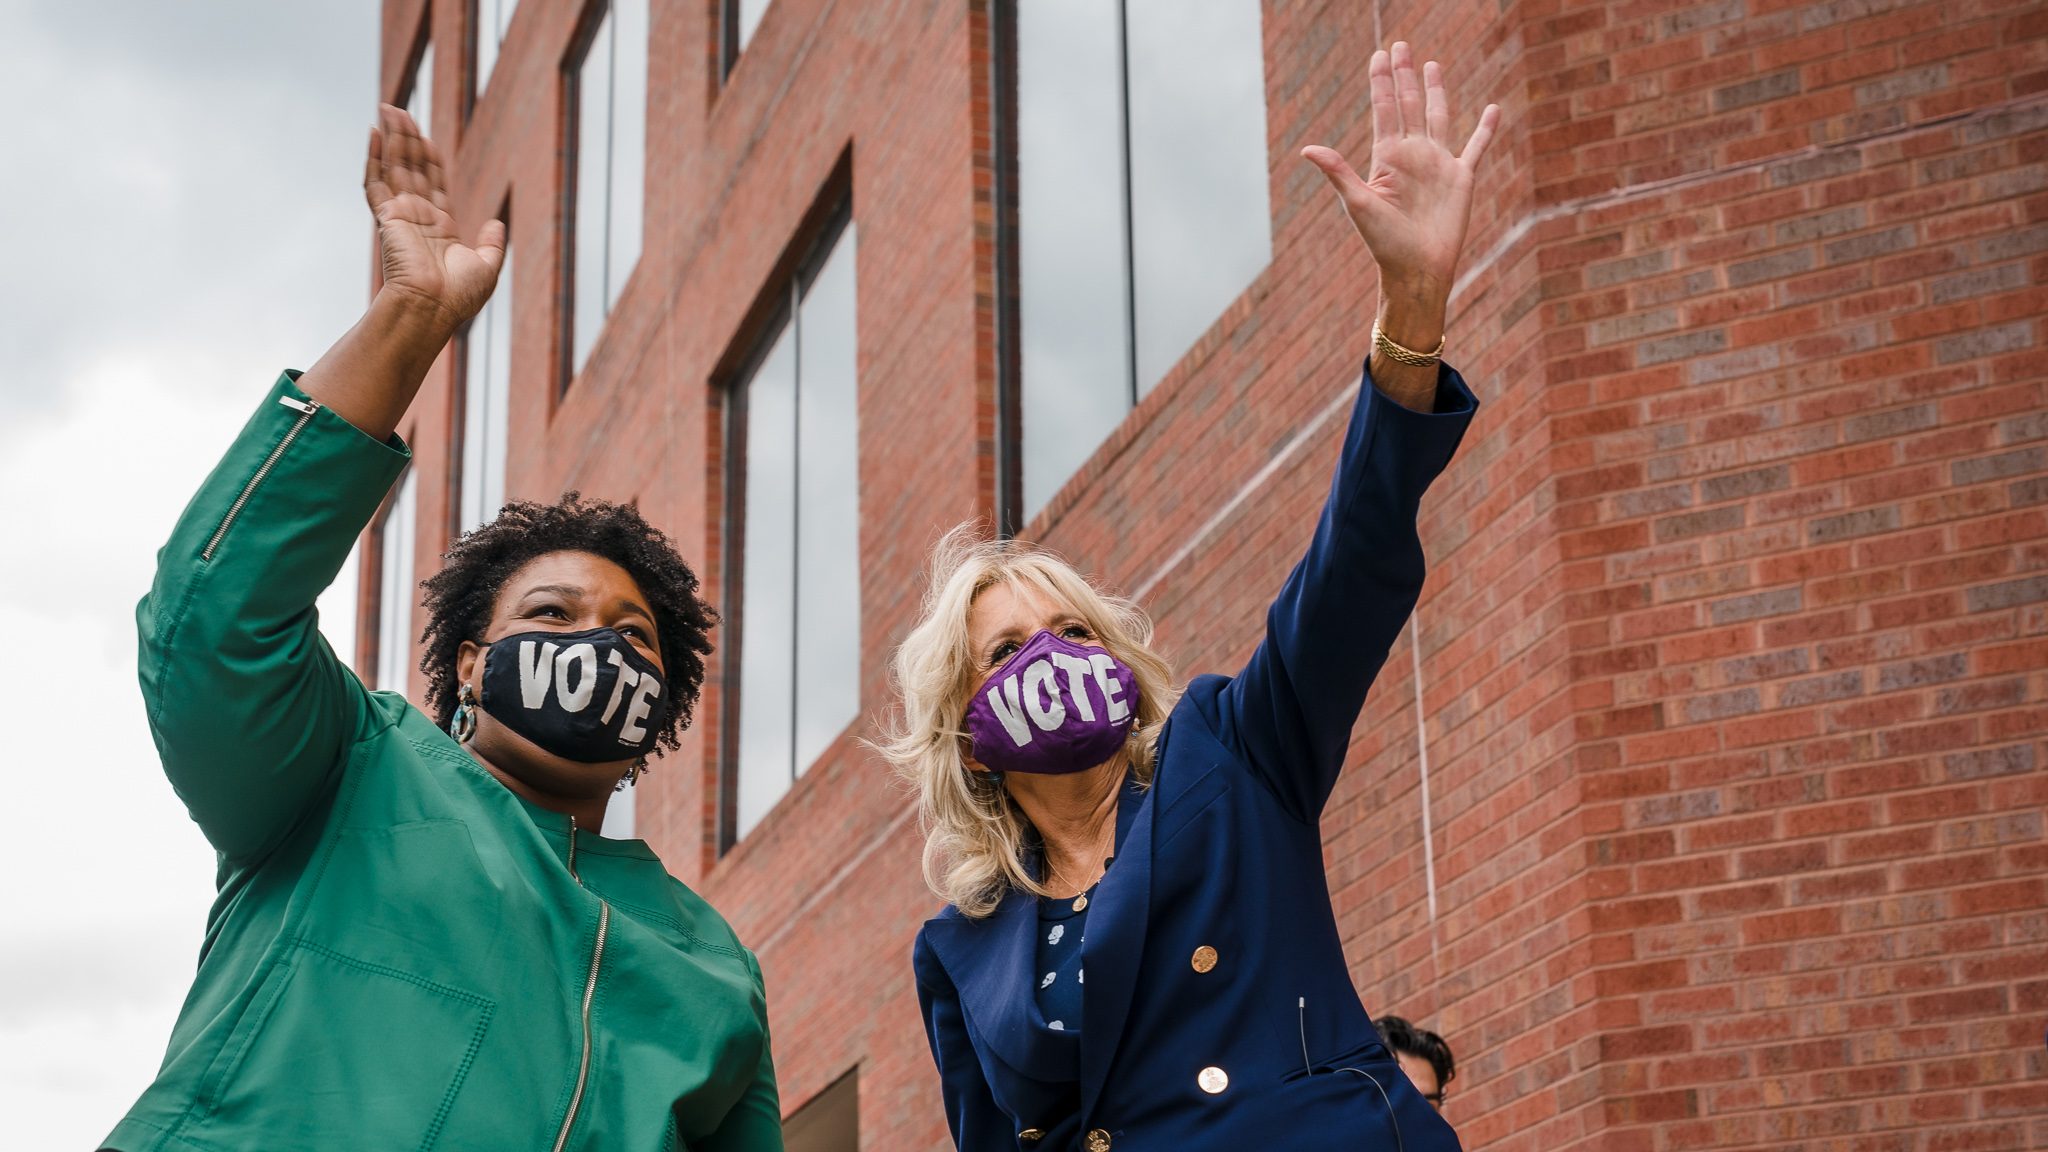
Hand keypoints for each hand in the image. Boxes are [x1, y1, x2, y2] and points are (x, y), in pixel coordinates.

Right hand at [364, 104, 505, 329]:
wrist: (432, 308)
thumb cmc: (458, 297)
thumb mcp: (487, 268)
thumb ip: (493, 244)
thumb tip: (498, 222)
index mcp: (440, 229)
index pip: (433, 185)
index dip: (429, 160)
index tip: (426, 138)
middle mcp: (418, 219)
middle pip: (411, 170)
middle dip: (407, 140)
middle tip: (401, 111)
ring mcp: (400, 216)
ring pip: (394, 168)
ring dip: (392, 138)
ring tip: (390, 108)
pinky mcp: (387, 218)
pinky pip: (374, 182)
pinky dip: (372, 158)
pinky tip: (373, 134)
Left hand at [1300, 44, 1499, 309]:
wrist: (1417, 270)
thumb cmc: (1384, 243)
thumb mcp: (1359, 204)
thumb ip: (1338, 172)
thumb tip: (1308, 148)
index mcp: (1387, 158)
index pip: (1384, 110)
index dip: (1381, 83)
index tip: (1378, 55)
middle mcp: (1412, 156)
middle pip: (1408, 105)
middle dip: (1404, 76)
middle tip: (1400, 45)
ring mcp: (1438, 164)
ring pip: (1438, 116)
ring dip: (1435, 91)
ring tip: (1432, 64)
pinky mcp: (1462, 178)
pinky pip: (1476, 147)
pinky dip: (1486, 129)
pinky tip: (1493, 109)